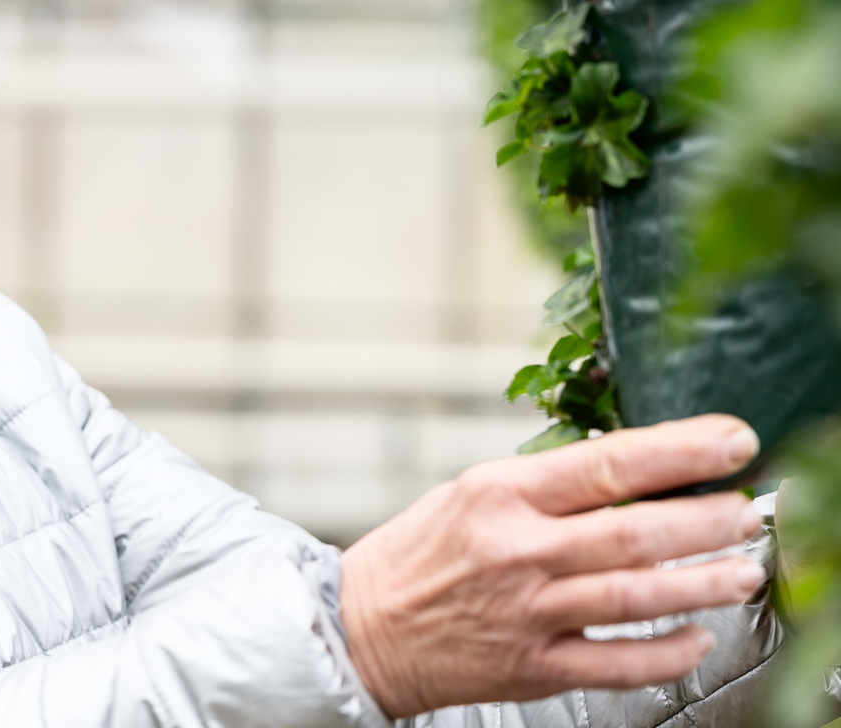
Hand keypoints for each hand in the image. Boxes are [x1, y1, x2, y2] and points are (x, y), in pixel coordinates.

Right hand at [338, 415, 765, 717]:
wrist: (361, 627)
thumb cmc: (418, 555)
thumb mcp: (470, 494)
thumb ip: (545, 488)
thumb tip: (632, 475)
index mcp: (500, 493)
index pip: (608, 463)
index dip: (681, 452)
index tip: (731, 442)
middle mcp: (517, 549)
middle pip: (636, 532)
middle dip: (707, 521)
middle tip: (748, 513)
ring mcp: (528, 611)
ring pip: (637, 597)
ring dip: (703, 585)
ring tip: (742, 572)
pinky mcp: (533, 666)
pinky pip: (619, 663)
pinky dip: (668, 652)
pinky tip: (696, 638)